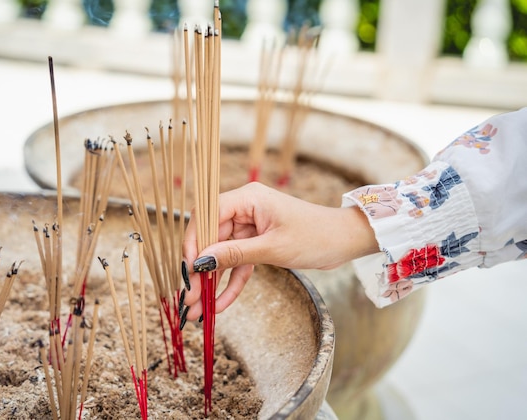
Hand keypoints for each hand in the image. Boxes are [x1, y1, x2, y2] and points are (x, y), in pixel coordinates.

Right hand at [181, 182, 377, 320]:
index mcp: (247, 198)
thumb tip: (200, 261)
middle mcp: (244, 209)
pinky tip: (219, 305)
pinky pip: (238, 264)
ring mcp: (250, 227)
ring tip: (197, 309)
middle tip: (189, 298)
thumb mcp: (272, 248)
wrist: (345, 241)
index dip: (193, 242)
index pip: (207, 216)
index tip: (188, 269)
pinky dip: (230, 283)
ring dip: (211, 282)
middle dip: (200, 270)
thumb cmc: (315, 236)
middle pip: (211, 239)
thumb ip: (234, 254)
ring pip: (222, 255)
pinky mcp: (257, 243)